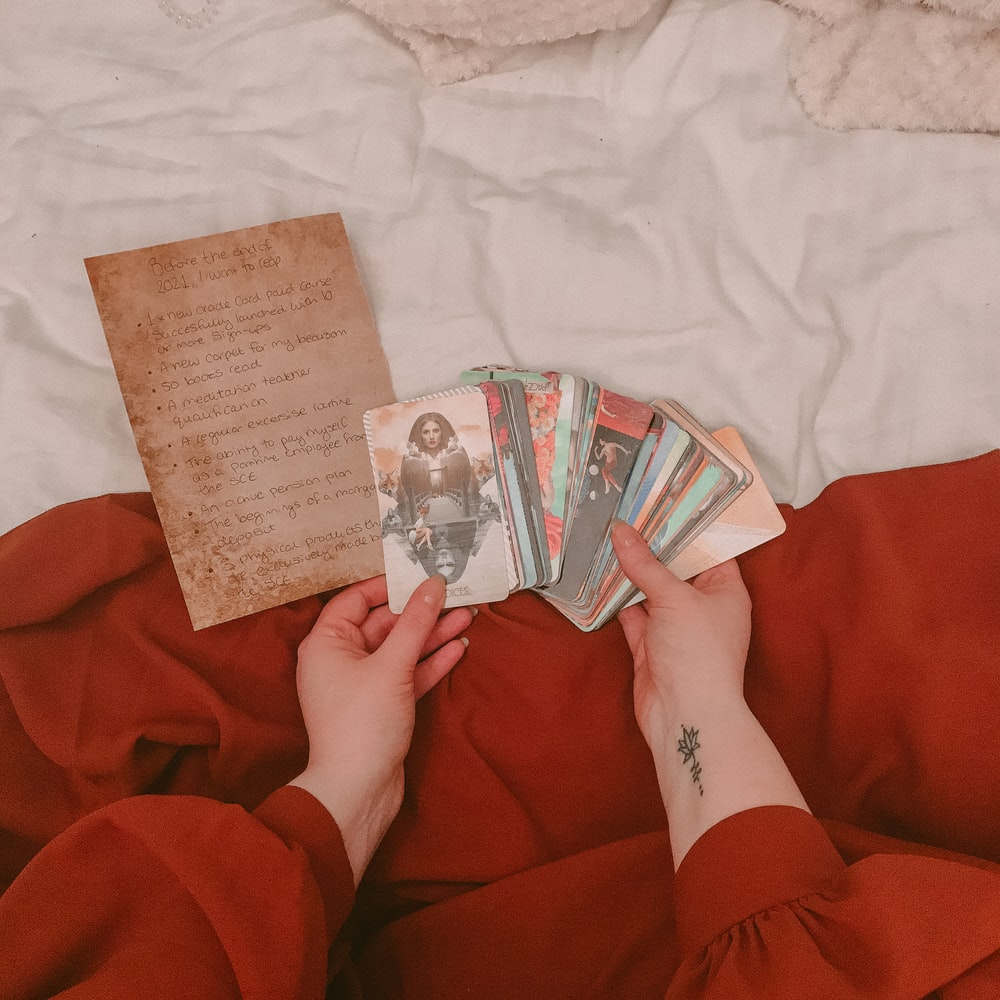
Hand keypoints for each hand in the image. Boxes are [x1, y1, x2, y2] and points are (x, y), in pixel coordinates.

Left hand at [288, 575, 472, 884]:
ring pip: (400, 649)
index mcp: (327, 643)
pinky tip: (458, 648)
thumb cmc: (362, 723)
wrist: (357, 792)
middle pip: (384, 623)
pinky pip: (407, 674)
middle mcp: (341, 659)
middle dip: (421, 611)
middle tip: (456, 594)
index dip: (388, 585)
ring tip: (468, 616)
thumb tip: (434, 585)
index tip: (420, 574)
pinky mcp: (382, 706)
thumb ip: (415, 622)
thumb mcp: (392, 665)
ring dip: (432, 635)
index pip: (356, 599)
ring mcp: (362, 684)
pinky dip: (430, 662)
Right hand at [611, 520, 751, 750]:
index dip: (686, 525)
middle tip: (624, 510)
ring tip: (605, 533)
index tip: (659, 498)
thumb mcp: (674, 598)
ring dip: (628, 569)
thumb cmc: (698, 652)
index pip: (708, 548)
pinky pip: (630, 612)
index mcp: (725, 590)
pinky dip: (614, 596)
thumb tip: (620, 530)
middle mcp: (701, 605)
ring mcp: (673, 625)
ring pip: (648, 589)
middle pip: (674, 567)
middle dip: (649, 544)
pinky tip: (596, 570)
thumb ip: (645, 564)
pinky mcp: (648, 643)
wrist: (685, 715)